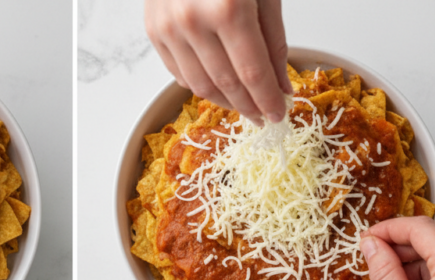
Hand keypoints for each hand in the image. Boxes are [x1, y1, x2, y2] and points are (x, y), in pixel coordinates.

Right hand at [144, 0, 290, 123]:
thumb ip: (273, 39)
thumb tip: (279, 84)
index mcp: (228, 7)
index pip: (251, 73)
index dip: (267, 99)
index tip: (278, 112)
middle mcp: (193, 22)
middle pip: (226, 85)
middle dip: (248, 105)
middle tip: (264, 114)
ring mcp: (169, 28)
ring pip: (200, 86)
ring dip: (225, 101)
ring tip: (243, 104)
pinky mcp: (154, 31)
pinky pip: (179, 73)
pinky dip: (201, 85)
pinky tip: (218, 86)